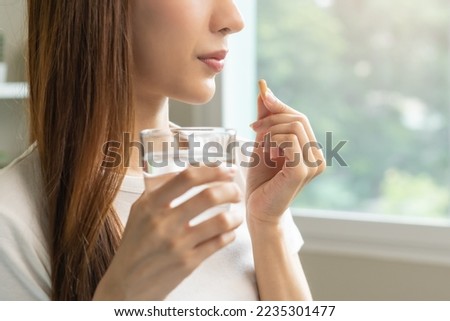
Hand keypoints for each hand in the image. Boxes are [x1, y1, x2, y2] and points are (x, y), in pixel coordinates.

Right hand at [94, 166, 241, 299]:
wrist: (127, 284)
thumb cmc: (136, 244)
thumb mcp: (139, 211)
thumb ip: (160, 189)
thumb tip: (191, 170)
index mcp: (151, 205)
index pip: (187, 177)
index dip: (212, 170)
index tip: (226, 170)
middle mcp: (163, 222)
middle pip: (208, 196)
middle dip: (230, 190)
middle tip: (236, 192)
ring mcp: (177, 244)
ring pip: (220, 221)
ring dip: (235, 215)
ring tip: (236, 215)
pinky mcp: (187, 263)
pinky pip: (219, 242)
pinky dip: (229, 234)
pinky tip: (228, 232)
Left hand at [246, 80, 324, 224]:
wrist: (257, 210)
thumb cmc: (260, 181)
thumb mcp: (262, 144)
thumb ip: (266, 120)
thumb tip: (264, 91)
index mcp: (310, 151)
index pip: (299, 118)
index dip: (279, 105)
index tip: (262, 97)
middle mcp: (317, 157)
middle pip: (297, 119)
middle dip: (271, 118)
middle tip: (253, 127)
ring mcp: (314, 164)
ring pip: (293, 127)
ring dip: (270, 130)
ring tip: (261, 146)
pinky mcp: (303, 170)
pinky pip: (289, 140)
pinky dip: (273, 140)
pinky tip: (266, 153)